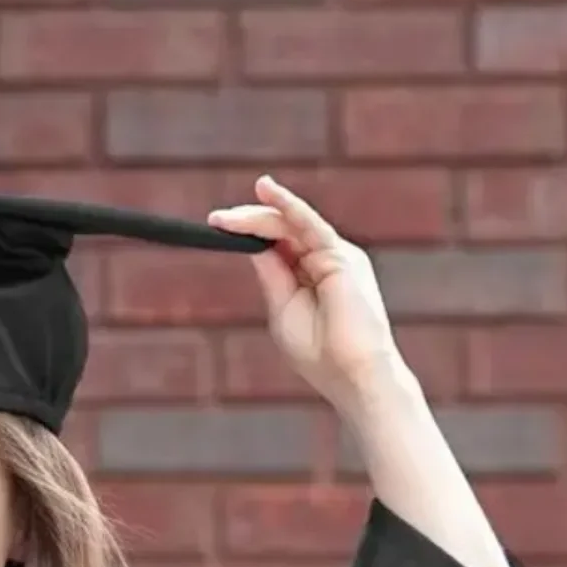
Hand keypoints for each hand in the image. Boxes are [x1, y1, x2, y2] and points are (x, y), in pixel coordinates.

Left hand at [208, 176, 407, 413]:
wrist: (352, 374)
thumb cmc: (319, 351)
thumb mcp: (283, 308)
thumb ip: (272, 274)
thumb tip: (254, 243)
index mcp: (308, 274)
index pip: (275, 243)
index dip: (247, 231)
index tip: (216, 226)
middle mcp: (324, 258)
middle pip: (281, 229)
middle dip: (247, 220)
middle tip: (214, 219)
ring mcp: (335, 255)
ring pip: (291, 224)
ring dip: (258, 214)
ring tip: (224, 216)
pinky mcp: (342, 256)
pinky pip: (311, 223)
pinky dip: (289, 206)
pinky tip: (268, 192)